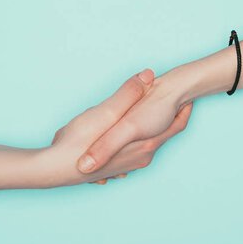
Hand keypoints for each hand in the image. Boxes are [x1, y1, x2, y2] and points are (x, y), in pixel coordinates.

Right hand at [76, 69, 192, 174]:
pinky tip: (127, 136)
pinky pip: (131, 152)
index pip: (176, 125)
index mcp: (145, 144)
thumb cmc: (78, 142)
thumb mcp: (105, 112)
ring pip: (146, 144)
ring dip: (150, 131)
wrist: (53, 169)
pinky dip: (134, 141)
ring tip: (153, 116)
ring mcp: (127, 166)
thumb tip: (148, 74)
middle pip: (163, 135)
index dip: (184, 109)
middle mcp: (140, 158)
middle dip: (169, 118)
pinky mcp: (113, 169)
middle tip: (175, 100)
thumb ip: (128, 94)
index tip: (189, 96)